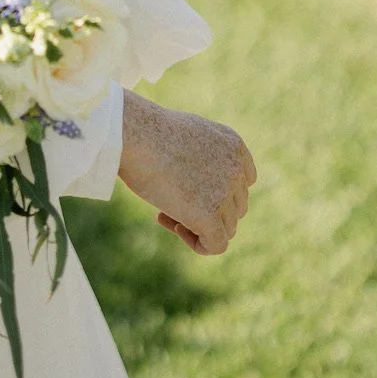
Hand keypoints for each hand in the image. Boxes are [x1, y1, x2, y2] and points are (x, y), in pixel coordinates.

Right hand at [118, 91, 255, 256]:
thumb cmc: (148, 132)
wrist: (135, 134)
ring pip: (225, 228)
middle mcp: (236, 169)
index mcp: (234, 146)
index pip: (241, 184)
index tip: (187, 189)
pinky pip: (215, 245)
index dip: (217, 193)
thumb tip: (204, 192)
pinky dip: (197, 243)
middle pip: (234, 208)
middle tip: (170, 203)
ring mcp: (225, 193)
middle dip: (206, 210)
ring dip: (197, 226)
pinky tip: (172, 224)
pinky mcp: (210, 215)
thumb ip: (205, 160)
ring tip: (164, 211)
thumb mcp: (188, 137)